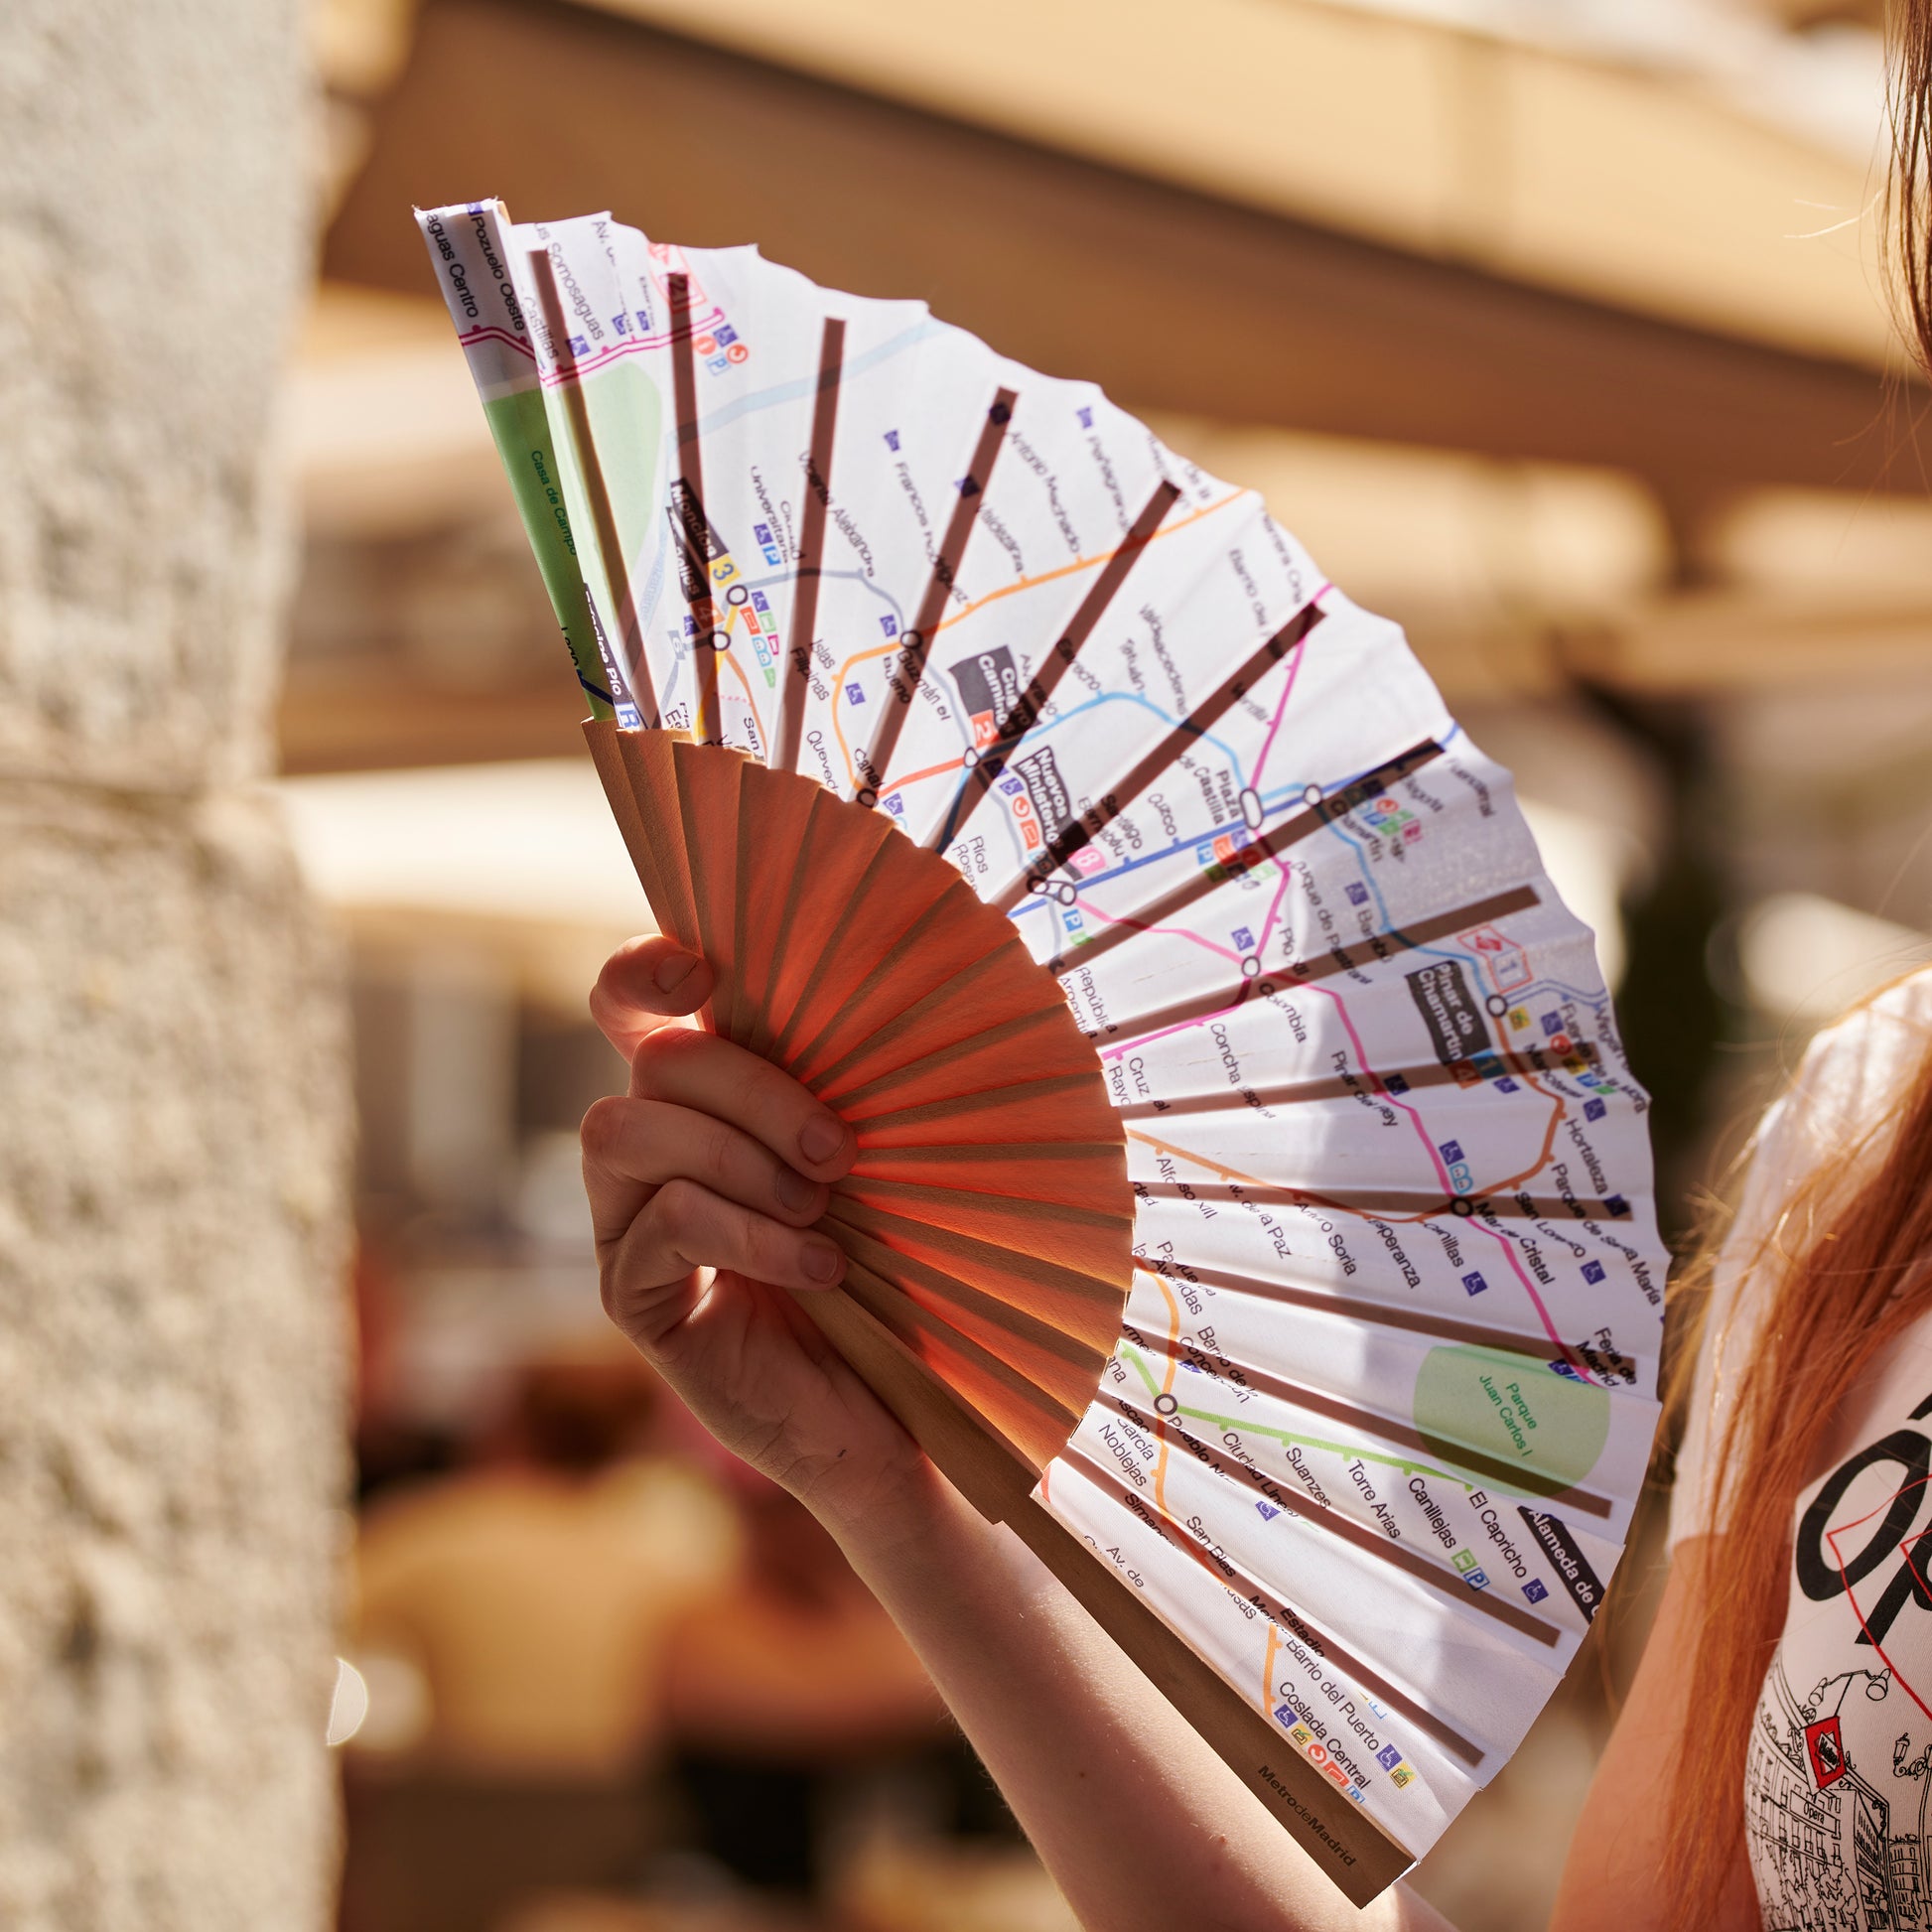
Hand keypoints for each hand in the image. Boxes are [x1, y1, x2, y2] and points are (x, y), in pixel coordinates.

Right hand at [582, 936, 923, 1527]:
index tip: (703, 975)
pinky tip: (819, 1267)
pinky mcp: (635, 1298)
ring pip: (625, 1131)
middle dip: (753, 1089)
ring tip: (820, 1210)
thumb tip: (881, 994)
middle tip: (840, 1152)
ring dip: (737, 1159)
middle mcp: (650, 1154)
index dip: (643, 971)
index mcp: (703, 1102)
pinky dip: (748, 1233)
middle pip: (652, 1061)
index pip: (630, 1007)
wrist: (896, 1411)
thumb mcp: (871, 1160)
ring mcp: (629, 1227)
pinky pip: (663, 1222)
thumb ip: (838, 1085)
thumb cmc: (894, 1271)